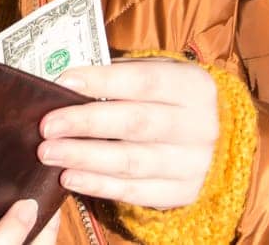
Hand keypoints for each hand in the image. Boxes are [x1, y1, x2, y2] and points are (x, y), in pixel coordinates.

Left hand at [39, 58, 219, 209]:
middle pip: (136, 123)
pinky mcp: (182, 192)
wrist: (220, 140)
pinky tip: (70, 178)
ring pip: (132, 161)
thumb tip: (69, 81)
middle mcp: (200, 126)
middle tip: (48, 126)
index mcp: (194, 87)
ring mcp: (193, 163)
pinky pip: (135, 191)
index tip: (64, 81)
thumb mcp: (162, 76)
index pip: (145, 81)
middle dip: (86, 123)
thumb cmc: (173, 100)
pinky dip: (99, 185)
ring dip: (85, 157)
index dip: (103, 80)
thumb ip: (124, 76)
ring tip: (50, 153)